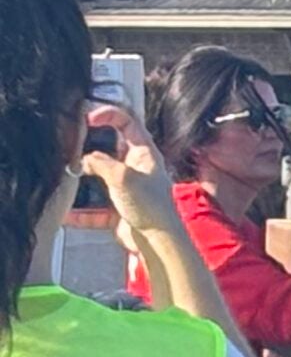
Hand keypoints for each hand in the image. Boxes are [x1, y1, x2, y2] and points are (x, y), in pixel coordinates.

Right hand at [79, 104, 184, 241]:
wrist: (159, 243)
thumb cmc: (149, 206)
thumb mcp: (121, 176)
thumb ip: (100, 162)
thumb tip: (84, 159)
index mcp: (145, 154)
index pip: (128, 122)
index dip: (108, 114)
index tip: (88, 117)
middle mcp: (138, 169)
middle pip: (111, 149)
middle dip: (90, 146)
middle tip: (70, 144)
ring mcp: (129, 189)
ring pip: (101, 177)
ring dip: (83, 179)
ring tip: (65, 177)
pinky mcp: (121, 210)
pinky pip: (96, 209)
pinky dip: (82, 213)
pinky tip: (67, 216)